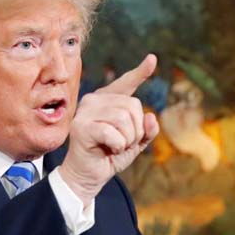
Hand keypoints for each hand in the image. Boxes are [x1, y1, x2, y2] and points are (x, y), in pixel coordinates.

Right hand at [60, 54, 159, 205]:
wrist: (89, 176)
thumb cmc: (109, 156)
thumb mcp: (135, 143)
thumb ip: (146, 130)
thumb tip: (151, 117)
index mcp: (107, 101)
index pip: (126, 83)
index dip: (140, 72)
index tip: (152, 59)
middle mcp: (95, 100)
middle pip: (133, 105)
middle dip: (136, 130)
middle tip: (124, 143)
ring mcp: (86, 112)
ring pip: (124, 118)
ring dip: (127, 139)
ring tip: (117, 146)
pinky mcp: (81, 126)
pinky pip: (112, 132)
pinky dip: (118, 145)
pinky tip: (110, 149)